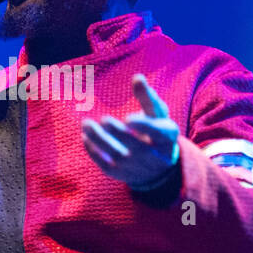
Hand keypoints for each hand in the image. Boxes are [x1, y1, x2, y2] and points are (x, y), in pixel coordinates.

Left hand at [82, 73, 179, 188]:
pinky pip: (106, 164)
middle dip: (118, 133)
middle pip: (135, 146)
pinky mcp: (121, 174)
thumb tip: (137, 77)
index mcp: (167, 137)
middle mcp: (154, 156)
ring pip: (117, 155)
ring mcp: (136, 167)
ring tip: (86, 124)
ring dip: (100, 140)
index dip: (143, 127)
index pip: (157, 133)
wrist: (157, 167)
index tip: (128, 118)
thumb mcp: (157, 114)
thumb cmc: (156, 131)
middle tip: (104, 120)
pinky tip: (86, 137)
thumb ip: (147, 97)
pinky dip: (94, 152)